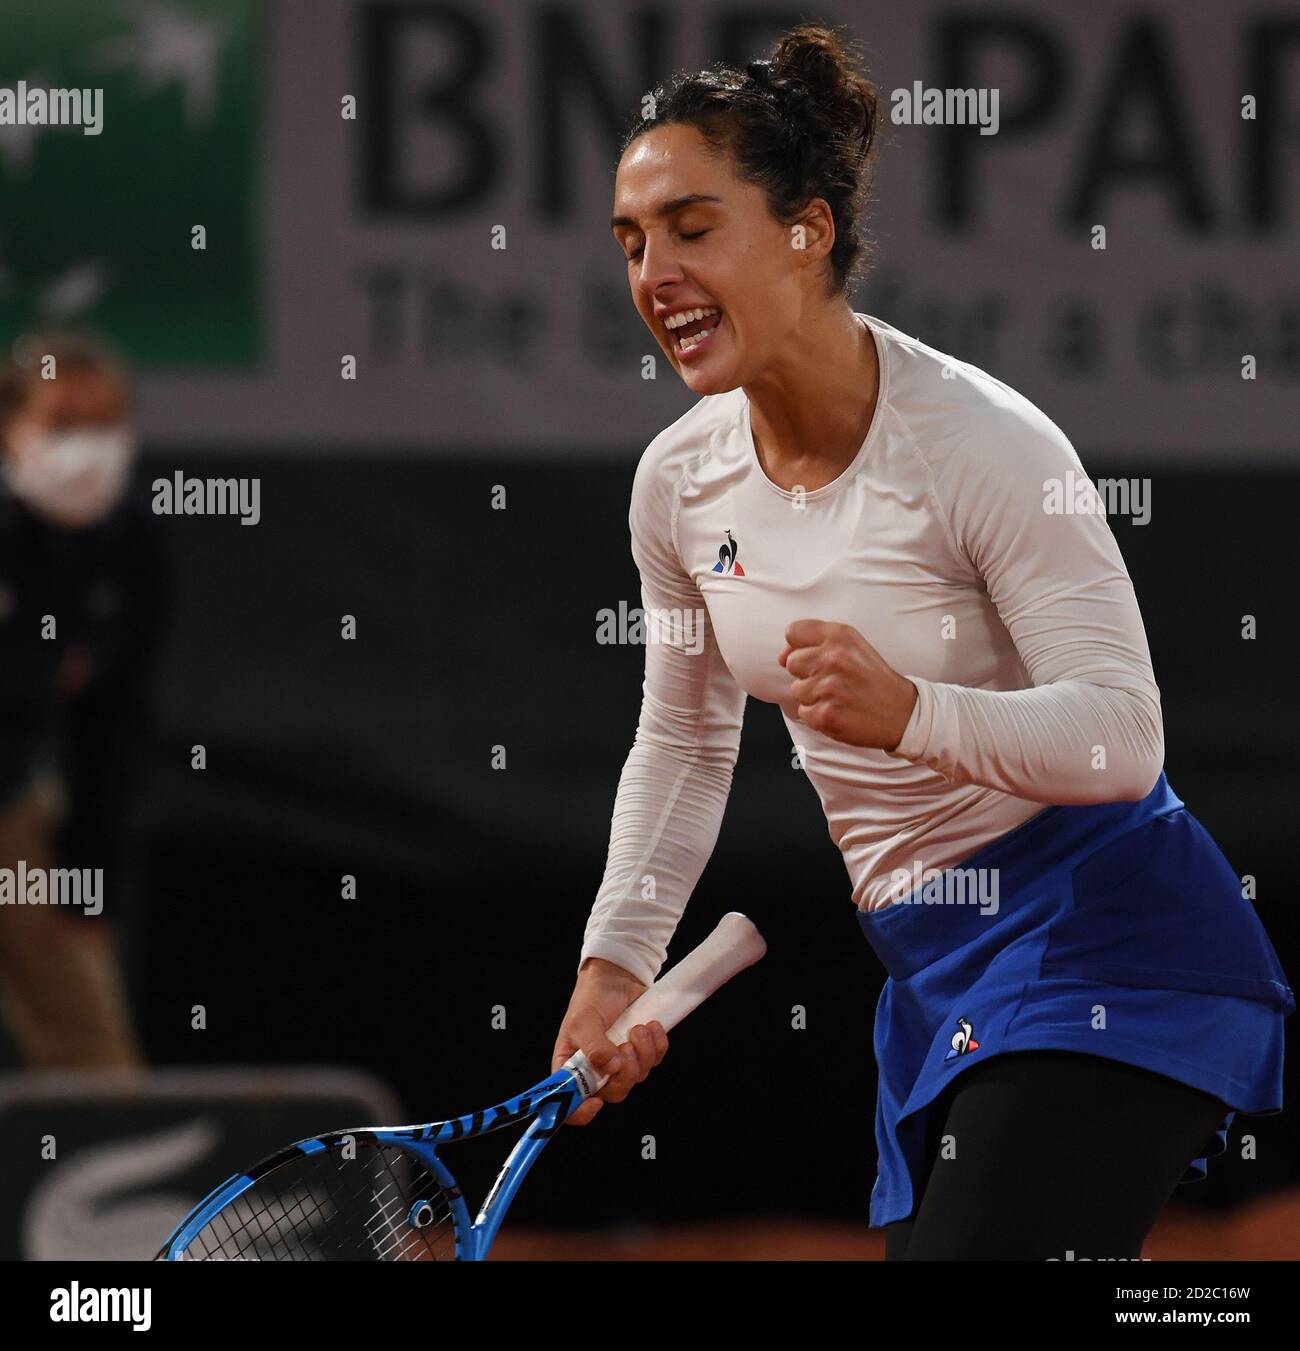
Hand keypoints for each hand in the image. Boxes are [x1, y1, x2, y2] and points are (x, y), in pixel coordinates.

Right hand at [552, 959, 669, 1125]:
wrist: (617, 976)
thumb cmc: (591, 998)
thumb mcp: (584, 1020)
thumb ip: (594, 1046)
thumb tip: (612, 1067)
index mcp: (572, 1067)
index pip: (570, 1103)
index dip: (580, 1112)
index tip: (597, 1102)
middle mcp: (595, 1070)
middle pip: (613, 1093)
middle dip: (626, 1073)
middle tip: (626, 1047)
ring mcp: (620, 1062)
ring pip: (637, 1077)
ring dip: (643, 1053)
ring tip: (638, 1028)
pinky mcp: (641, 1052)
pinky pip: (655, 1061)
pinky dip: (657, 1045)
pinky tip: (651, 1026)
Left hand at [777, 619, 917, 750]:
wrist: (902, 712)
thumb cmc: (872, 678)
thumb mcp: (852, 646)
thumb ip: (817, 642)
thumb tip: (781, 657)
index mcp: (840, 636)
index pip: (793, 632)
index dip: (797, 647)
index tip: (812, 658)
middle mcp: (833, 658)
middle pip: (791, 662)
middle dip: (807, 674)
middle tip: (834, 681)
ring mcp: (829, 687)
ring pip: (796, 690)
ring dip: (813, 697)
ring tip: (839, 697)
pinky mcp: (826, 714)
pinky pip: (804, 713)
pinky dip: (818, 716)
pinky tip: (840, 712)